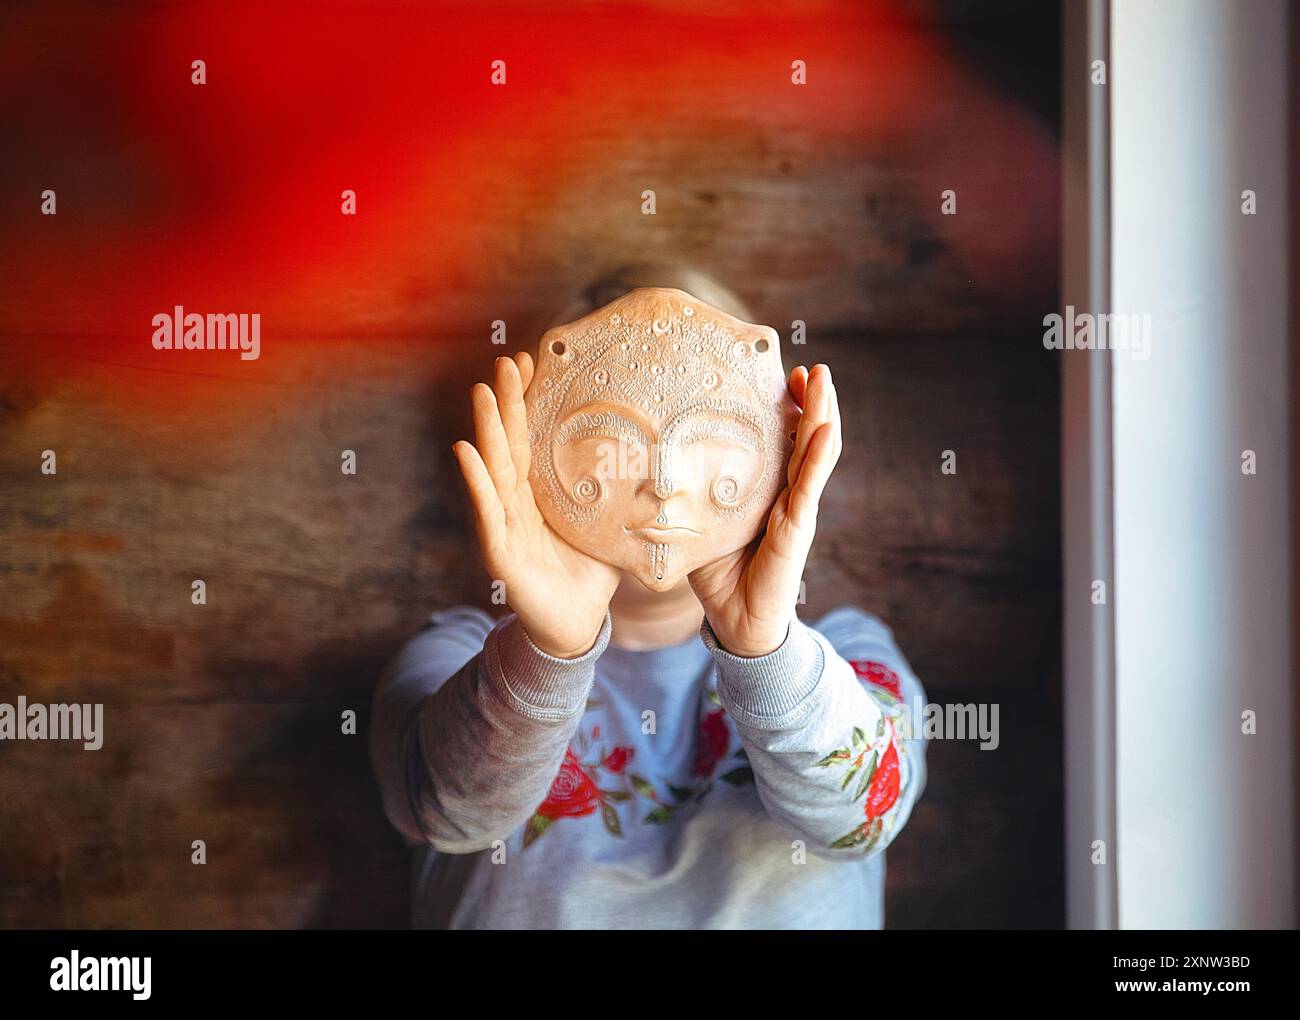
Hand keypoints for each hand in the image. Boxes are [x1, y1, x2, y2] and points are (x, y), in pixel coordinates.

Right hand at [452, 353, 620, 657]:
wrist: (576, 628)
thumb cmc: (590, 574)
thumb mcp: (613, 527)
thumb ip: (630, 498)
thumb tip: (668, 466)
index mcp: (540, 493)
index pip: (531, 438)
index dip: (528, 400)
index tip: (531, 361)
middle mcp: (516, 503)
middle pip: (510, 444)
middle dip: (506, 402)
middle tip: (506, 360)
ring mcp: (504, 526)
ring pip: (494, 471)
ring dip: (487, 430)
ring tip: (481, 391)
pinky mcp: (500, 555)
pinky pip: (488, 514)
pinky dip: (475, 483)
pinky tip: (464, 452)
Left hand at [688, 363, 842, 656]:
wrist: (737, 622)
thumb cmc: (717, 571)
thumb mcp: (697, 521)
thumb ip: (685, 492)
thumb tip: (643, 458)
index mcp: (767, 488)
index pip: (782, 439)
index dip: (786, 406)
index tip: (782, 373)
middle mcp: (787, 492)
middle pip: (805, 437)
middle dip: (809, 399)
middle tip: (809, 366)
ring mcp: (797, 508)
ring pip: (815, 451)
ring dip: (821, 413)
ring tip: (822, 379)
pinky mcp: (798, 527)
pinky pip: (810, 484)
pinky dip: (820, 454)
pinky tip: (824, 428)